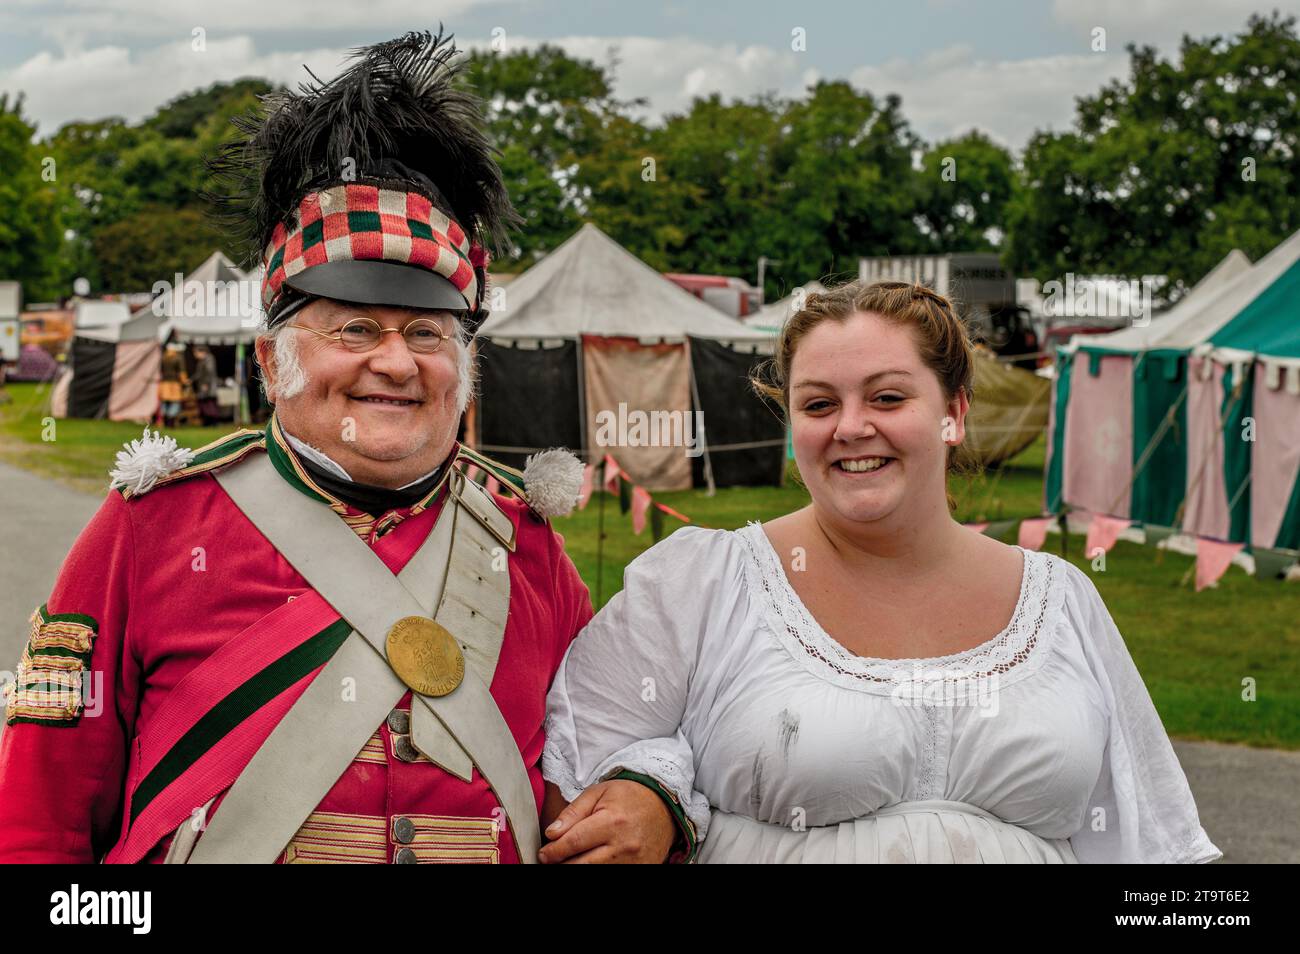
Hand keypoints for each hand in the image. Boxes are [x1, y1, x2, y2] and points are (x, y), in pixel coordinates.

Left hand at [537, 779, 675, 863]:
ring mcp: (634, 863)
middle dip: (562, 864)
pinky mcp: (642, 870)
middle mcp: (624, 846)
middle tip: (552, 860)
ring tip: (570, 860)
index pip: (574, 843)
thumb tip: (551, 834)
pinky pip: (613, 875)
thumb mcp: (598, 793)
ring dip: (578, 868)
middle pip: (582, 865)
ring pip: (596, 874)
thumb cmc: (627, 796)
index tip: (543, 854)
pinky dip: (598, 870)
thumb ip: (573, 813)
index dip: (554, 852)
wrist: (663, 805)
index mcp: (612, 822)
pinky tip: (590, 861)